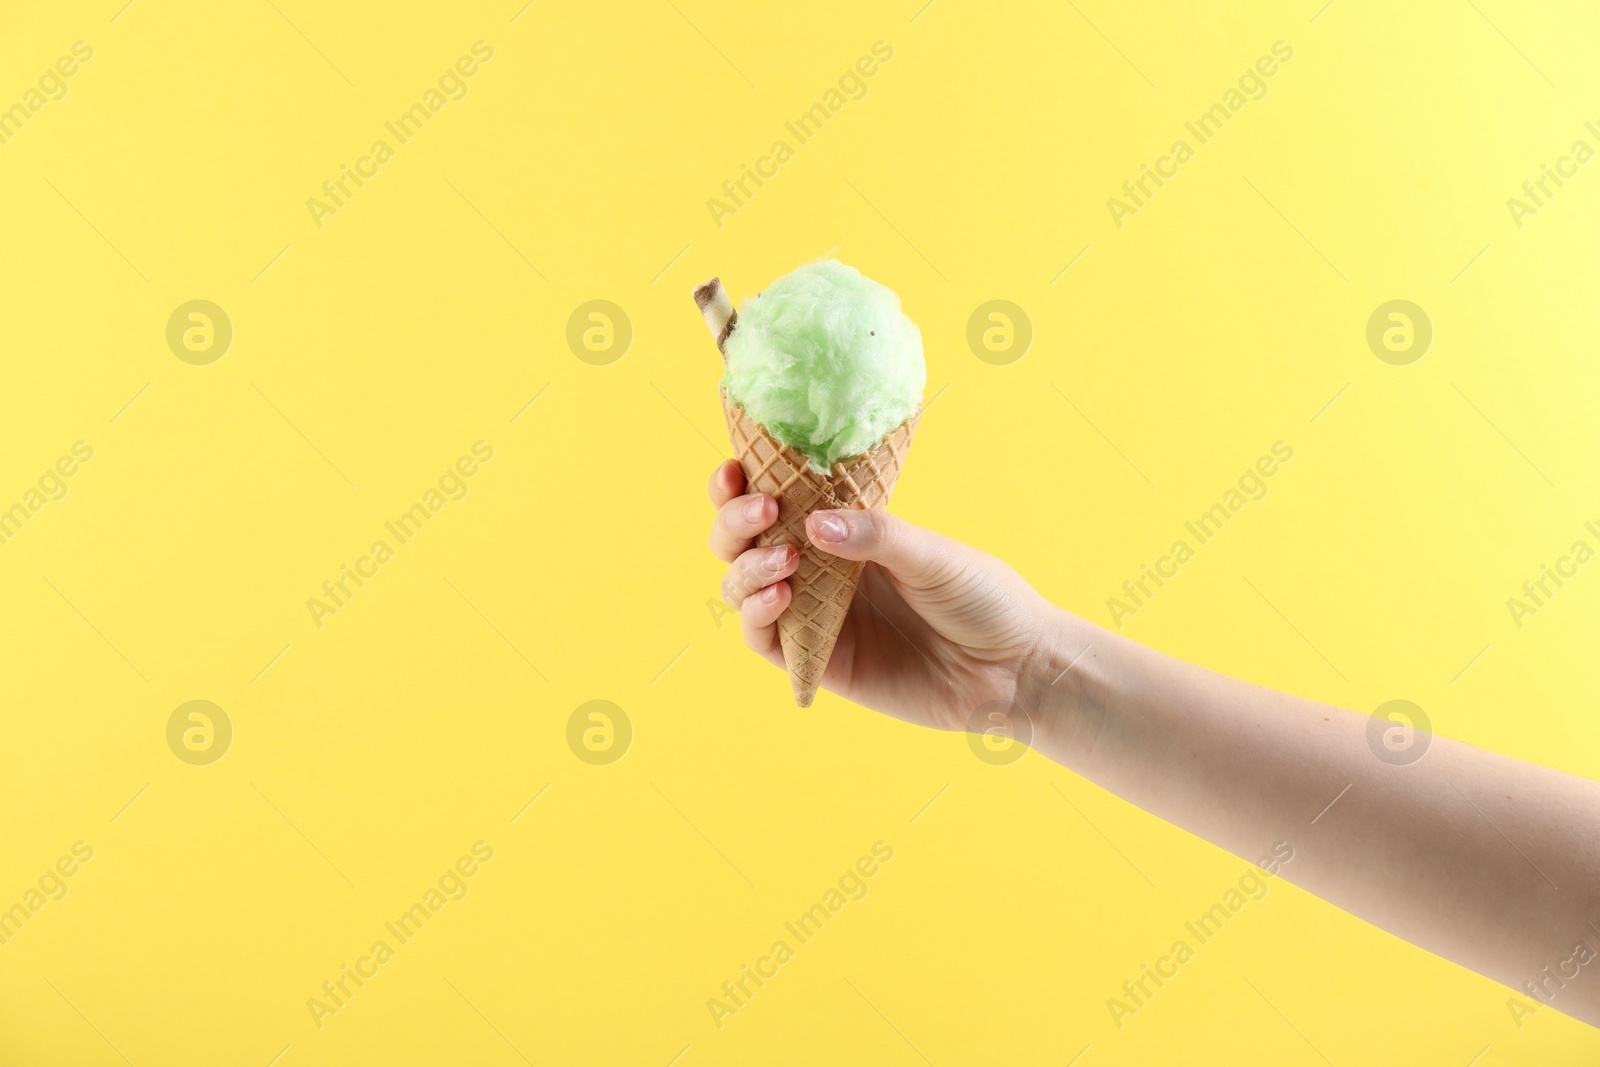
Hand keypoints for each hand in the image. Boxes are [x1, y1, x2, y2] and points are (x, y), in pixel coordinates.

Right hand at [707, 459, 1063, 733]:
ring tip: (784, 561)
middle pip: (743, 542)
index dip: (742, 485)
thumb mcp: (933, 554)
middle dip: (735, 522)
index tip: (735, 469)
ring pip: (743, 588)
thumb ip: (876, 537)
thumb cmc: (983, 599)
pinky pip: (765, 641)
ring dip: (746, 569)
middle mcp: (820, 570)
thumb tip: (811, 522)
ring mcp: (816, 617)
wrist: (1014, 670)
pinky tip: (780, 597)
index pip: (776, 500)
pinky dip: (757, 616)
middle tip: (764, 511)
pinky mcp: (820, 662)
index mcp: (845, 531)